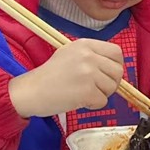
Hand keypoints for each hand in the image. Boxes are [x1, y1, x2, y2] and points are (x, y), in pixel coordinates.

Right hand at [8, 39, 123, 117]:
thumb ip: (92, 55)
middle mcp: (89, 56)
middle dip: (111, 83)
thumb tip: (113, 66)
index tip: (107, 74)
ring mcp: (88, 73)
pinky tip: (79, 101)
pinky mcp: (87, 91)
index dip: (115, 65)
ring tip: (84, 93)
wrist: (31, 91)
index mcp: (85, 44)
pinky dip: (93, 105)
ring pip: (112, 87)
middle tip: (96, 88)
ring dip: (101, 95)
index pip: (117, 52)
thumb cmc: (49, 75)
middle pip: (118, 71)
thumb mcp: (70, 53)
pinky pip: (103, 101)